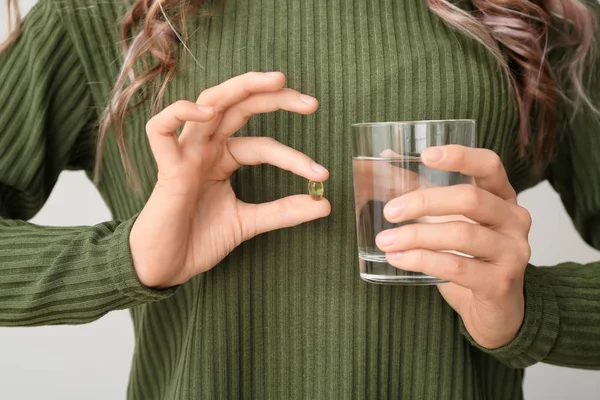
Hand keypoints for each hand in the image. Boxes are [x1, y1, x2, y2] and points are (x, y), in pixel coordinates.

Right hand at [130, 72, 330, 287]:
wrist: (167, 268)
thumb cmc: (199, 241)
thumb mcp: (249, 223)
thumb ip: (283, 211)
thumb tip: (324, 203)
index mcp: (223, 158)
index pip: (263, 144)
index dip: (294, 157)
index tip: (322, 175)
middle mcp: (206, 149)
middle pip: (239, 106)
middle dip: (275, 97)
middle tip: (312, 102)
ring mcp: (186, 154)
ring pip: (209, 103)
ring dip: (241, 87)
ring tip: (276, 82)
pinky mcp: (167, 168)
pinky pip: (160, 129)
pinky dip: (179, 113)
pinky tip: (208, 112)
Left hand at [375, 145, 531, 348]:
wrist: (495, 310)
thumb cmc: (469, 257)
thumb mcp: (450, 219)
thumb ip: (423, 190)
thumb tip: (386, 159)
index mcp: (503, 197)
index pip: (489, 166)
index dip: (460, 156)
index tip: (425, 155)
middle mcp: (514, 220)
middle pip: (470, 199)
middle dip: (424, 202)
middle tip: (390, 211)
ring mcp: (512, 252)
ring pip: (462, 234)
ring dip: (416, 236)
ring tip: (385, 241)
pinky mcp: (500, 282)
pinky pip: (457, 267)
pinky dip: (423, 261)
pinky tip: (399, 259)